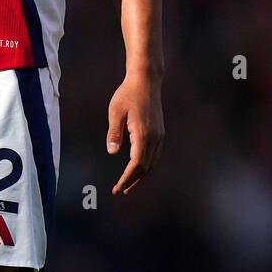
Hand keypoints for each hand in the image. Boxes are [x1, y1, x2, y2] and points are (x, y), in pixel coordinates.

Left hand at [107, 72, 163, 196]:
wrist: (146, 81)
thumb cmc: (127, 94)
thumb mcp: (115, 111)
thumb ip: (114, 132)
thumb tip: (112, 152)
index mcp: (143, 134)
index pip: (136, 164)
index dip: (127, 178)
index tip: (117, 188)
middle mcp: (155, 137)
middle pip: (145, 168)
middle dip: (133, 182)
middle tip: (120, 191)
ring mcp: (159, 135)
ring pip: (152, 163)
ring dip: (141, 176)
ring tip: (129, 186)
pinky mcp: (160, 132)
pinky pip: (154, 156)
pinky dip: (146, 167)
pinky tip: (138, 170)